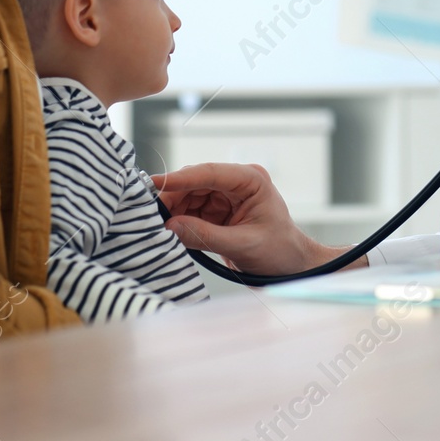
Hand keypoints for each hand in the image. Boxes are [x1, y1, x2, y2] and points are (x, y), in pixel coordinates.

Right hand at [150, 162, 350, 276]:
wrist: (291, 267)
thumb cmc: (279, 252)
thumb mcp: (243, 245)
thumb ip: (206, 235)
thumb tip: (170, 226)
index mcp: (251, 180)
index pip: (210, 173)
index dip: (180, 178)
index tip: (154, 183)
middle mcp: (236, 183)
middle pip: (195, 183)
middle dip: (172, 198)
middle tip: (149, 216)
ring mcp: (226, 196)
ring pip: (188, 196)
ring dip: (173, 211)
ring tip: (156, 226)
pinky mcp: (217, 212)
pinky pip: (190, 211)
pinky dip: (178, 221)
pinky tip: (168, 231)